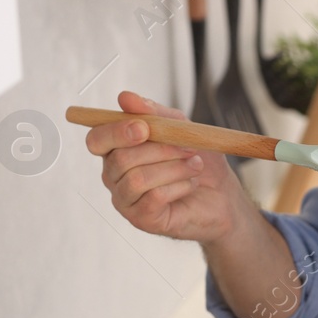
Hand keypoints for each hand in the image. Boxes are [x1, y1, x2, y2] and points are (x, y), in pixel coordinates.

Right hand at [84, 90, 250, 243]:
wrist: (222, 196)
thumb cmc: (196, 159)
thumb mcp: (178, 127)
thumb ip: (152, 113)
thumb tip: (125, 98)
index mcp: (116, 150)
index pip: (96, 140)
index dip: (115, 132)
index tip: (143, 127)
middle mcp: (114, 177)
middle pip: (119, 159)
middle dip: (159, 149)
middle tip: (188, 148)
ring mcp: (126, 200)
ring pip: (136, 179)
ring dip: (173, 168)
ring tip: (195, 165)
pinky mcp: (142, 219)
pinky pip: (153, 198)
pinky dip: (178, 186)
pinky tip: (190, 184)